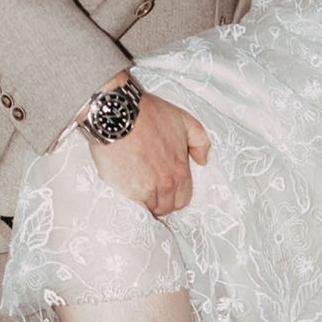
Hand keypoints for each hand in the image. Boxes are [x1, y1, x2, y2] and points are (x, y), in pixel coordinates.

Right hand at [84, 73, 209, 215]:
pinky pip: (134, 206)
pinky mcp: (128, 190)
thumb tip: (203, 161)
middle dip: (160, 201)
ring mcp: (147, 189)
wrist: (118, 113)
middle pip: (167, 207)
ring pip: (150, 208)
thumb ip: (200, 141)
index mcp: (181, 170)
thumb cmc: (149, 114)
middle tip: (149, 189)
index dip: (174, 195)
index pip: (183, 199)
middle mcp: (167, 183)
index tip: (164, 188)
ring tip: (137, 187)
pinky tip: (127, 189)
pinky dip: (132, 201)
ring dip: (145, 201)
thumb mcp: (184, 120)